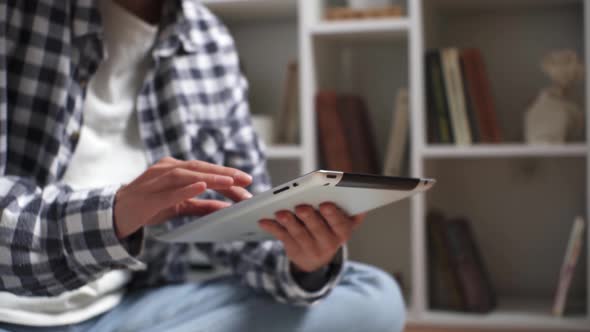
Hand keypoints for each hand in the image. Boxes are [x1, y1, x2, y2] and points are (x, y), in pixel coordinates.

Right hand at [114, 157, 252, 238]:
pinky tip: (201, 186)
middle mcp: (166, 169)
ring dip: (210, 177)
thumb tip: (227, 209)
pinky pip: (169, 191)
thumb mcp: (180, 206)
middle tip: (246, 179)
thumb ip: (203, 206)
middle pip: (199, 168)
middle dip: (224, 173)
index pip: (205, 169)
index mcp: (175, 169)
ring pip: (187, 175)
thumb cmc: (149, 207)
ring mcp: (155, 181)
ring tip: (230, 182)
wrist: (116, 214)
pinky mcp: (148, 196)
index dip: (227, 174)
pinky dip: (186, 188)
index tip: (247, 180)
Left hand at [259, 203, 365, 272]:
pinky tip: (264, 220)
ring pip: (299, 235)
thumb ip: (351, 212)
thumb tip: (360, 201)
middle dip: (309, 217)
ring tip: (280, 212)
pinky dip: (273, 228)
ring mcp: (310, 249)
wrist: (318, 257)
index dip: (332, 215)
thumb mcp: (343, 223)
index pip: (339, 224)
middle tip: (301, 206)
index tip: (326, 205)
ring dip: (289, 223)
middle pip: (317, 230)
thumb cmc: (331, 229)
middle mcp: (328, 244)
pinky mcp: (294, 251)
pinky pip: (283, 238)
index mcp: (342, 232)